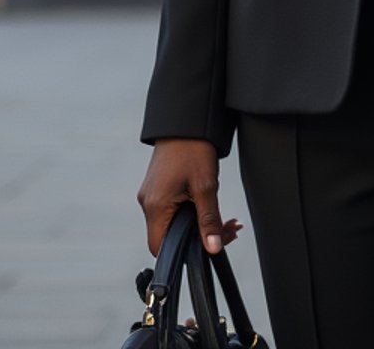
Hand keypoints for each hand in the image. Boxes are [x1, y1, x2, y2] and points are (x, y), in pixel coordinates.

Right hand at [137, 138, 242, 257]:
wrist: (185, 120)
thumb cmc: (193, 148)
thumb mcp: (206, 186)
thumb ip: (209, 219)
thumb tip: (213, 248)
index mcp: (155, 206)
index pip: (160, 248)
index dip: (183, 253)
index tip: (209, 246)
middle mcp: (148, 203)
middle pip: (168, 237)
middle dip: (197, 237)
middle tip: (226, 228)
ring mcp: (151, 195)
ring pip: (172, 223)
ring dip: (196, 223)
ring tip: (222, 217)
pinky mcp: (157, 188)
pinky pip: (171, 210)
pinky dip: (189, 212)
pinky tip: (206, 203)